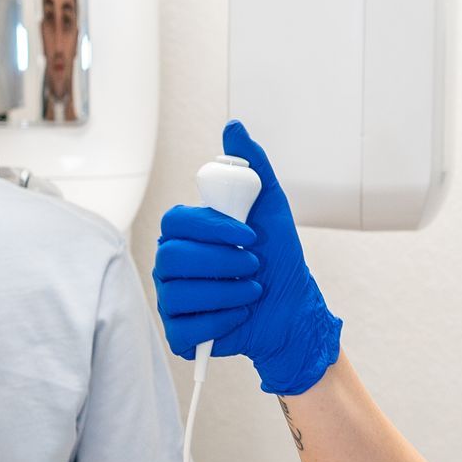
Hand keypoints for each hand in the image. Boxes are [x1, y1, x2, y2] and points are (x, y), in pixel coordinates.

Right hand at [150, 122, 342, 398]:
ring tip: (252, 290)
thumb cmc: (278, 258)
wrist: (292, 308)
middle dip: (223, 263)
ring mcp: (171, 299)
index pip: (175, 220)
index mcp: (184, 232)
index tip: (250, 235)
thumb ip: (253, 167)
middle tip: (254, 265)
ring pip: (180, 293)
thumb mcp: (271, 208)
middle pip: (173, 257)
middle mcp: (170, 264)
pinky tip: (240, 315)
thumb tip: (234, 127)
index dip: (213, 229)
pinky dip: (221, 322)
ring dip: (230, 293)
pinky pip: (186, 329)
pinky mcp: (179, 334)